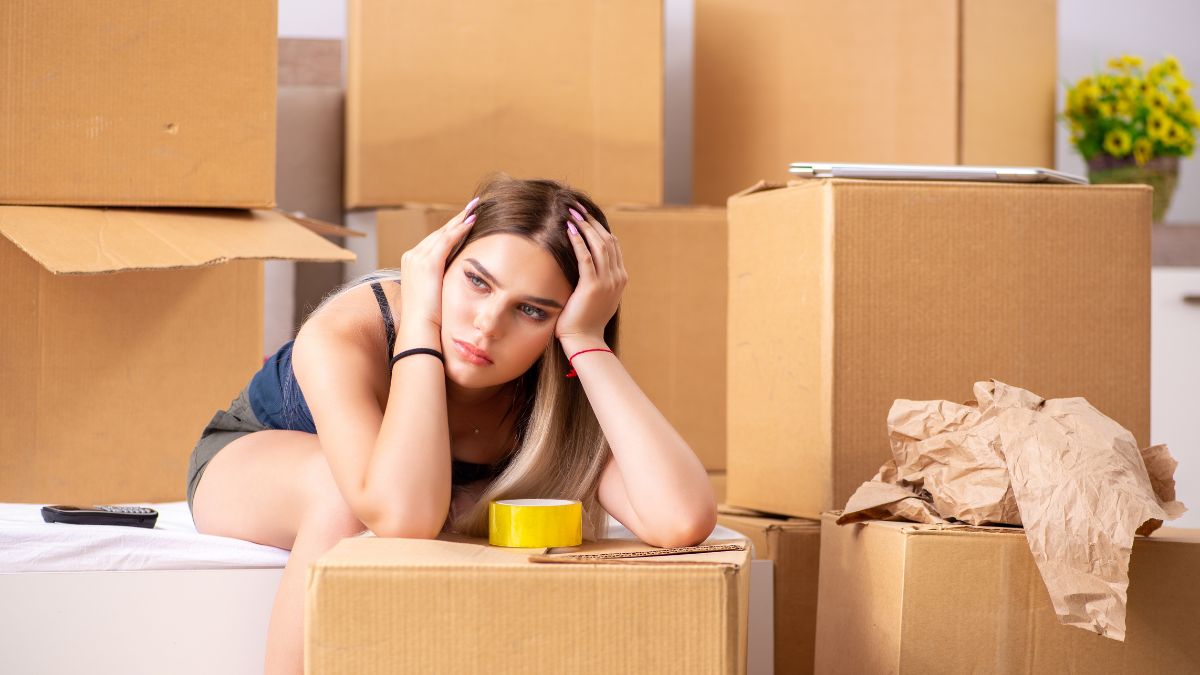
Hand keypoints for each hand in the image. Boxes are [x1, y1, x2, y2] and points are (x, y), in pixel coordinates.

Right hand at [399, 197, 477, 334]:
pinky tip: (472, 222)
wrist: (420, 329)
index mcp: (411, 262)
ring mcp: (418, 258)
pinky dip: (460, 230)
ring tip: (476, 209)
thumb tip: (456, 274)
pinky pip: (447, 240)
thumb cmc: (430, 317)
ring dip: (461, 220)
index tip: (466, 219)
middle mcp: (412, 256)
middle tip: (473, 206)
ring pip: (444, 232)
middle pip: (439, 232)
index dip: (452, 229)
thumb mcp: (434, 292)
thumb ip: (441, 279)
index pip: (435, 240)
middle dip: (457, 219)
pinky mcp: (427, 263)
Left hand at [557, 205, 626, 343]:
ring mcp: (607, 281)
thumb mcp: (599, 296)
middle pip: (607, 240)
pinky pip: (586, 257)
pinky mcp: (593, 286)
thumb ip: (599, 279)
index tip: (586, 215)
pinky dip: (578, 241)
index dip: (599, 227)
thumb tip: (588, 263)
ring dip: (585, 227)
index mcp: (620, 277)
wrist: (585, 339)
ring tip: (572, 214)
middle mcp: (617, 277)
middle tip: (578, 208)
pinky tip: (569, 230)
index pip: (613, 245)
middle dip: (592, 222)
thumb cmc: (586, 319)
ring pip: (599, 245)